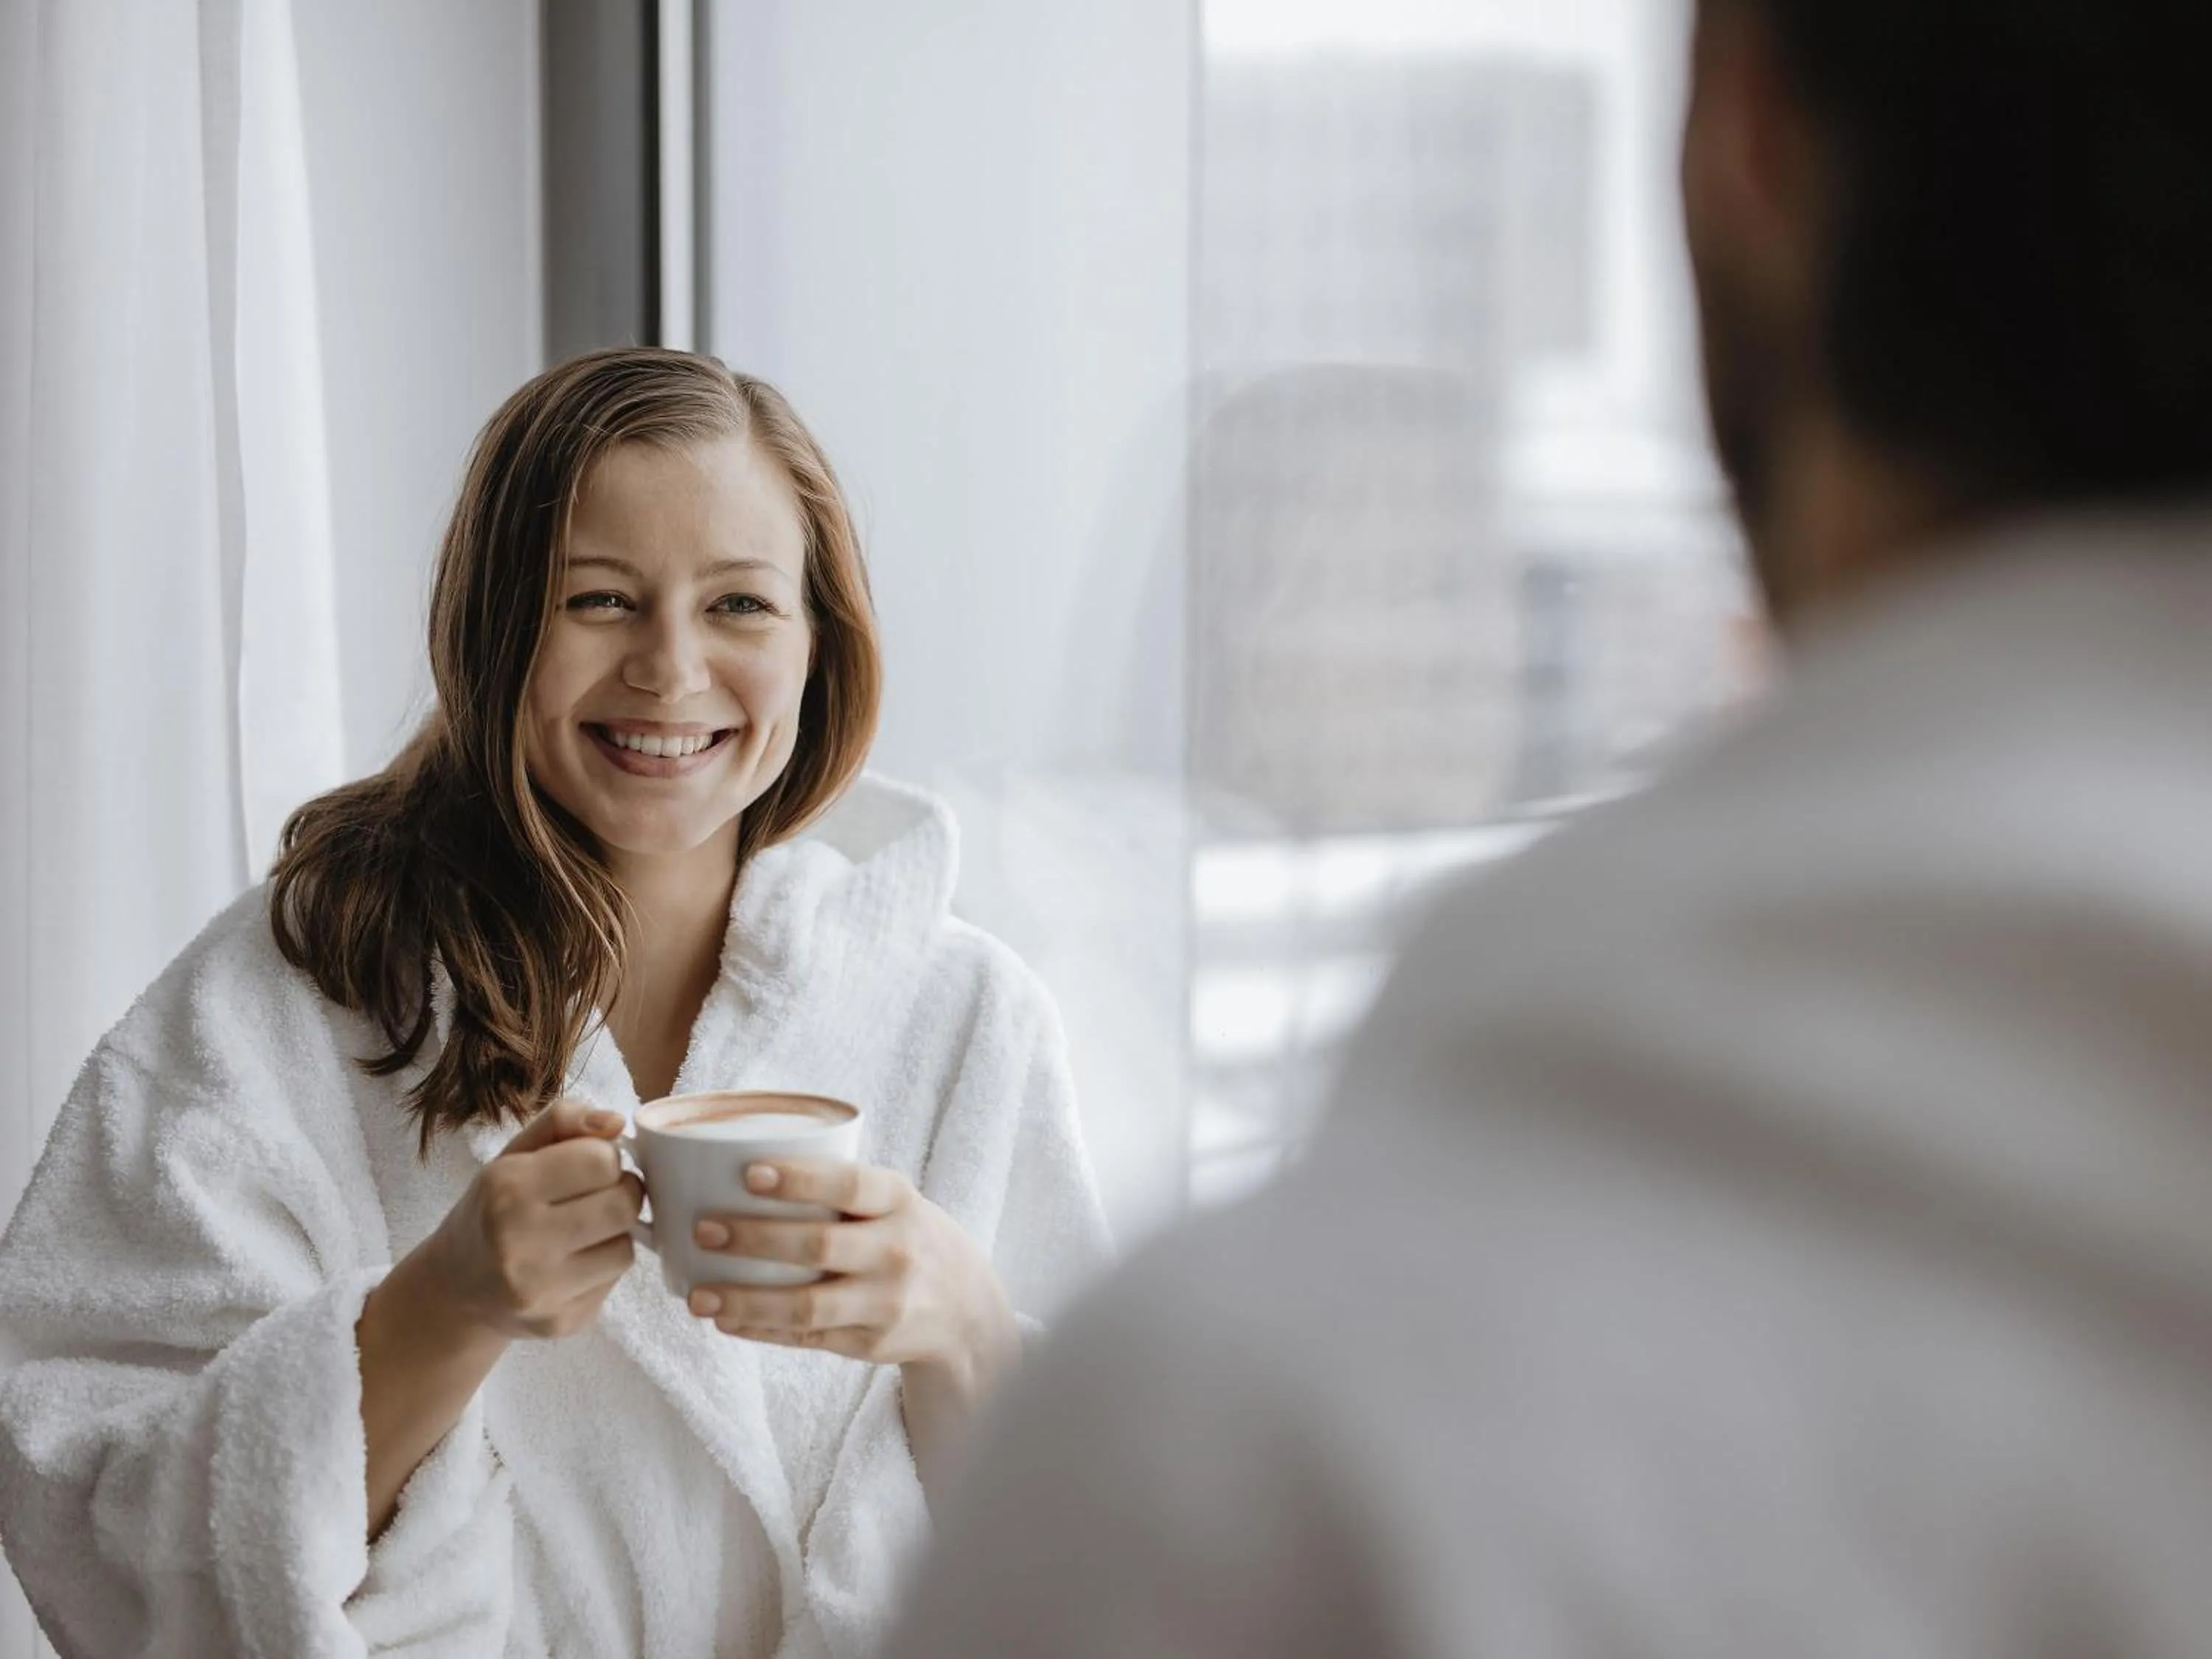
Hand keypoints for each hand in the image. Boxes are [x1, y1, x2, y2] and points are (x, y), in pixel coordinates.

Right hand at [421, 1096, 644, 1340]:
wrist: (454, 1288)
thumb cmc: (491, 1209)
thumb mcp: (514, 1154)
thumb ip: (563, 1122)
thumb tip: (616, 1121)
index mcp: (507, 1188)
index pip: (602, 1160)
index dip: (605, 1157)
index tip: (589, 1165)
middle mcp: (519, 1242)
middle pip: (624, 1204)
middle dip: (622, 1192)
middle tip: (600, 1194)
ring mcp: (540, 1291)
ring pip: (626, 1247)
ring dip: (615, 1233)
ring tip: (582, 1230)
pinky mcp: (561, 1323)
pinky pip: (614, 1282)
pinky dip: (602, 1267)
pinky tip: (572, 1263)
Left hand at [685, 1160, 1018, 1383]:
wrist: (965, 1308)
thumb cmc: (906, 1236)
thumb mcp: (895, 1202)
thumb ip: (840, 1190)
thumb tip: (736, 1169)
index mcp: (900, 1201)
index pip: (850, 1185)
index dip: (799, 1179)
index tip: (749, 1174)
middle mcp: (897, 1251)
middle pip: (819, 1245)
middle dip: (754, 1238)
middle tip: (704, 1229)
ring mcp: (885, 1302)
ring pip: (806, 1305)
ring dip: (745, 1300)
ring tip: (698, 1296)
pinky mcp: (869, 1343)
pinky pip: (806, 1338)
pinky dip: (760, 1330)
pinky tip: (725, 1322)